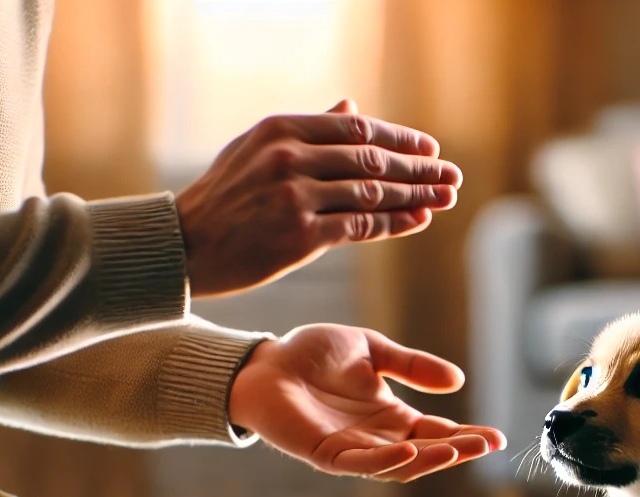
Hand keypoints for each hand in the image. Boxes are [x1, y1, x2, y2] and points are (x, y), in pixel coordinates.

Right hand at [176, 99, 461, 296]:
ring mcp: (295, 198)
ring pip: (372, 195)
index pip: (357, 129)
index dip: (399, 140)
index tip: (430, 149)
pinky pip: (359, 228)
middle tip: (452, 176)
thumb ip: (307, 130)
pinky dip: (394, 225)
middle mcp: (291, 159)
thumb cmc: (223, 199)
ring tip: (445, 199)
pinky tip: (419, 221)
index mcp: (282, 130)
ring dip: (416, 198)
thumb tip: (351, 107)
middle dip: (419, 170)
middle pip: (371, 161)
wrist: (186, 246)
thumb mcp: (256, 149)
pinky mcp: (299, 236)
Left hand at [228, 324, 505, 481]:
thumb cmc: (312, 354)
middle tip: (489, 444)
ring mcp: (353, 450)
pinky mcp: (327, 455)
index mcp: (390, 416)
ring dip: (430, 459)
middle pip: (427, 451)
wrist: (263, 361)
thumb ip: (412, 365)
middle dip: (459, 449)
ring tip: (459, 449)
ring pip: (400, 463)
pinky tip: (411, 449)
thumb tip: (459, 381)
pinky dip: (387, 460)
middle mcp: (377, 438)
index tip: (497, 436)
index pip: (437, 431)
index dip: (467, 435)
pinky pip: (362, 463)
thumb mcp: (372, 350)